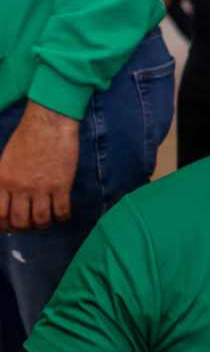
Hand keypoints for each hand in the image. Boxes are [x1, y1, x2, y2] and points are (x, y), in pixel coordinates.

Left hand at [0, 102, 78, 230]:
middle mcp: (19, 187)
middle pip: (20, 221)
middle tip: (30, 224)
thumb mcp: (5, 160)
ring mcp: (41, 187)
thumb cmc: (27, 138)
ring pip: (40, 219)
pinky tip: (63, 215)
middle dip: (25, 227)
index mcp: (3, 180)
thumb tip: (8, 199)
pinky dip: (62, 217)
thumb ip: (5, 181)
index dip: (4, 226)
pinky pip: (61, 211)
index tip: (10, 227)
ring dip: (44, 225)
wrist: (49, 124)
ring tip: (47, 221)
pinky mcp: (61, 185)